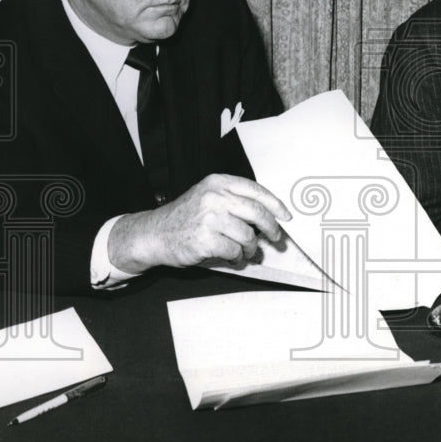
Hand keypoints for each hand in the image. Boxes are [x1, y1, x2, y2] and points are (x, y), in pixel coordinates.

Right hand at [108, 174, 291, 272]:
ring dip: (251, 248)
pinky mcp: (206, 239)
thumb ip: (234, 200)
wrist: (154, 234)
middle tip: (275, 238)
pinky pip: (235, 251)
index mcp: (218, 183)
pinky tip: (232, 258)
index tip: (285, 216)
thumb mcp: (208, 196)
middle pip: (257, 213)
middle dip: (271, 228)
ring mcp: (210, 218)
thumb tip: (268, 215)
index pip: (256, 190)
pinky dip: (238, 257)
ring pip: (248, 235)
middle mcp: (215, 197)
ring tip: (246, 252)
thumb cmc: (185, 217)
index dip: (275, 204)